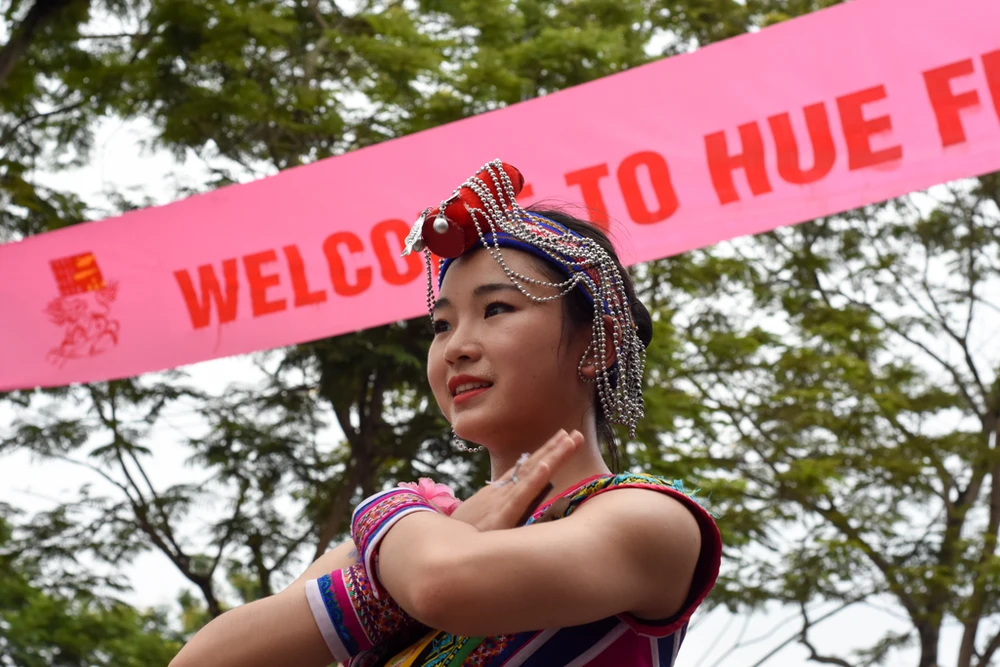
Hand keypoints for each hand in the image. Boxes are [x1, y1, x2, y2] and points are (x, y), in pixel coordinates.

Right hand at [449, 429, 582, 531]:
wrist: (438, 555)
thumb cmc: (463, 543)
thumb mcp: (485, 525)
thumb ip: (505, 515)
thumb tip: (526, 506)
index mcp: (498, 494)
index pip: (526, 468)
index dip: (546, 453)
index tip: (565, 438)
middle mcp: (501, 493)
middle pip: (532, 466)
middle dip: (555, 449)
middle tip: (578, 432)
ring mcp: (501, 502)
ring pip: (531, 475)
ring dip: (551, 456)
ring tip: (569, 439)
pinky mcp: (501, 518)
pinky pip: (520, 496)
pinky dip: (533, 480)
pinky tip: (545, 466)